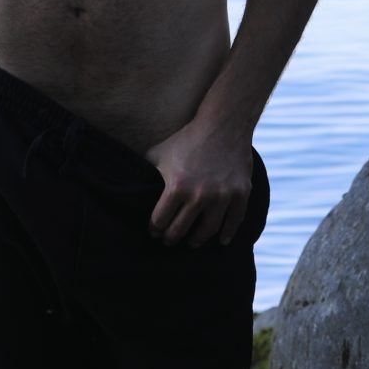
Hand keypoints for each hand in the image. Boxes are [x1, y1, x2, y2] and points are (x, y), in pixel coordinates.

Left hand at [144, 119, 253, 247]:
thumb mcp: (159, 153)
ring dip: (197, 241)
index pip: (160, 220)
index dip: (155, 228)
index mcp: (176, 186)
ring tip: (191, 242)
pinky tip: (221, 241)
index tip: (155, 231)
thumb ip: (145, 171)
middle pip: (181, 230)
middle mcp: (199, 195)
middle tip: (169, 240)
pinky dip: (227, 234)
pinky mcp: (240, 194)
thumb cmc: (187, 140)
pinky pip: (234, 222)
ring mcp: (222, 196)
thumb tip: (129, 185)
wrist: (222, 126)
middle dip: (171, 238)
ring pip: (207, 231)